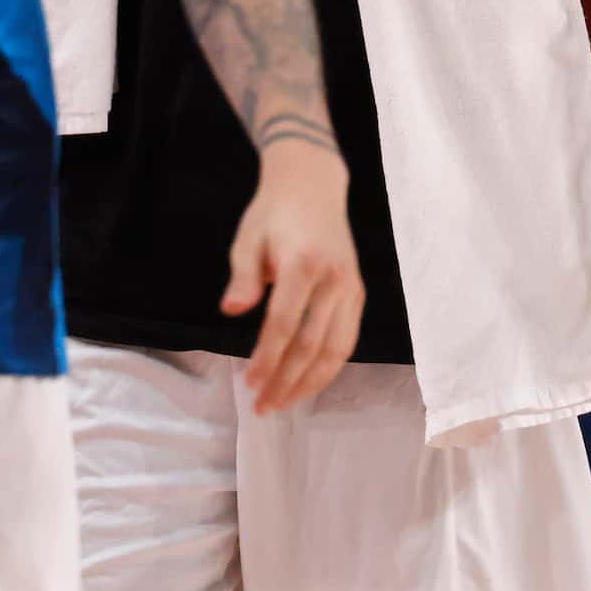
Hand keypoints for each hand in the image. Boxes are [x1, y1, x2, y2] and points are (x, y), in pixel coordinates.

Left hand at [223, 142, 359, 414]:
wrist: (313, 184)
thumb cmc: (273, 212)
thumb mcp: (248, 238)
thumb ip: (243, 276)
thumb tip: (232, 311)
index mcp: (304, 263)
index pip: (285, 324)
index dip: (267, 359)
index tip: (249, 384)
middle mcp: (334, 279)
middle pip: (312, 345)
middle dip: (286, 381)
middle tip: (263, 406)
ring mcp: (351, 287)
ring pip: (337, 350)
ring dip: (310, 383)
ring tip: (285, 402)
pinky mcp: (359, 293)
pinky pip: (348, 340)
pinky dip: (329, 366)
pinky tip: (309, 382)